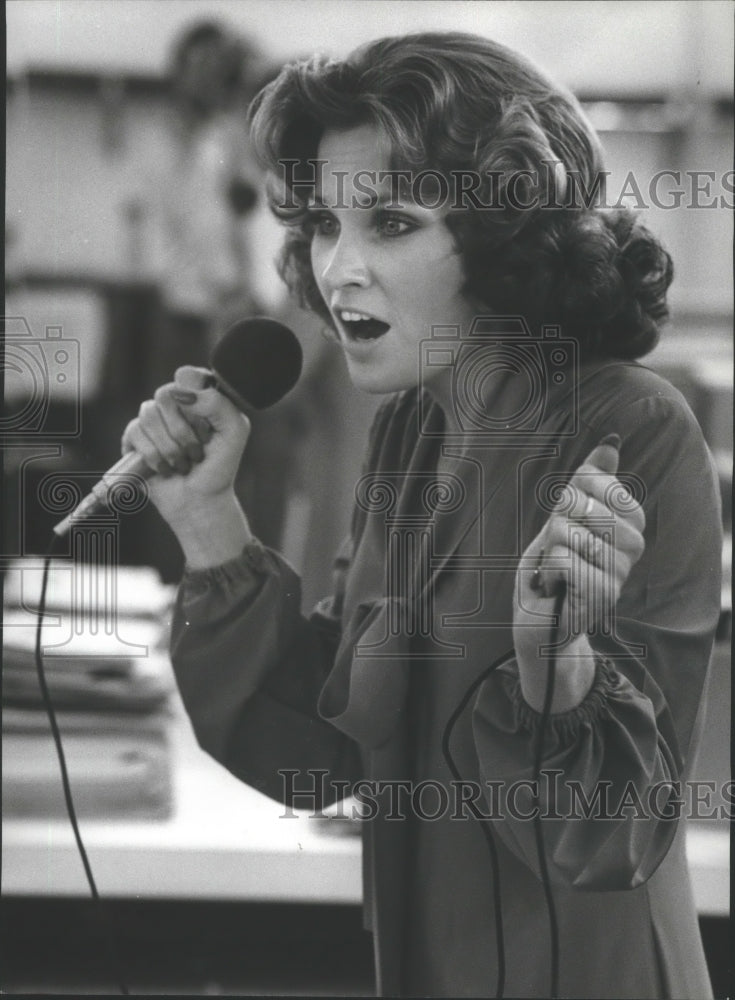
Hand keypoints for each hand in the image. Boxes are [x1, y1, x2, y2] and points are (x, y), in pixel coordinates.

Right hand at [120, 366, 250, 530]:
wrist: (200, 500)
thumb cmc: (219, 466)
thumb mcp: (234, 432)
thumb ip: (218, 405)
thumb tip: (183, 394)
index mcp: (200, 398)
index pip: (189, 376)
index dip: (192, 389)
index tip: (202, 416)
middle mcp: (175, 405)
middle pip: (165, 393)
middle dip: (182, 429)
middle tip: (196, 451)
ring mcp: (153, 421)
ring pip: (149, 413)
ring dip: (169, 446)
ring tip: (183, 464)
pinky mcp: (134, 438)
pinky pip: (135, 431)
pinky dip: (154, 454)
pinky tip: (166, 468)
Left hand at [513, 436, 644, 708]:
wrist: (539, 622)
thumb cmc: (551, 568)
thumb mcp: (564, 518)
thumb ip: (588, 483)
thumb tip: (610, 442)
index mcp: (629, 527)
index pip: (607, 485)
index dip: (578, 492)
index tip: (568, 514)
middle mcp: (632, 550)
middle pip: (583, 505)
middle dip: (558, 521)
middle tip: (558, 547)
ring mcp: (619, 573)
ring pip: (569, 532)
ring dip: (550, 548)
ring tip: (555, 568)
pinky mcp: (600, 595)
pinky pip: (562, 558)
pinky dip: (548, 568)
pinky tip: (555, 585)